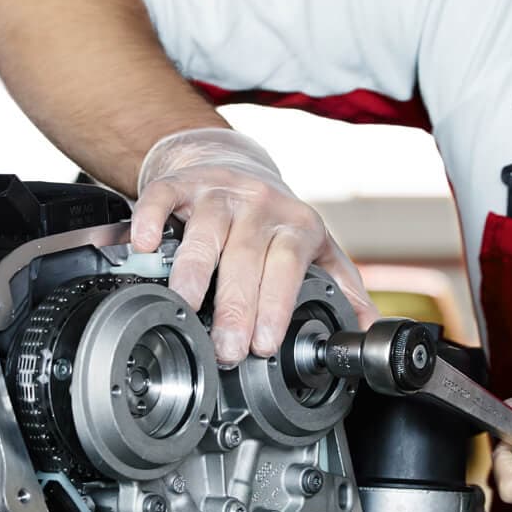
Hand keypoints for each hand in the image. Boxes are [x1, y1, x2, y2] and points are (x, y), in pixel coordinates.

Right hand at [129, 127, 378, 364]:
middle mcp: (259, 205)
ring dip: (192, 270)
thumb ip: (342, 286)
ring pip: (205, 230)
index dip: (277, 303)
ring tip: (183, 306)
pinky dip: (151, 218)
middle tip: (225, 348)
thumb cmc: (274, 218)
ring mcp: (218, 192)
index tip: (265, 344)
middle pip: (246, 256)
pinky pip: (163, 196)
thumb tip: (367, 328)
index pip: (288, 265)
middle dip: (235, 305)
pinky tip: (144, 246)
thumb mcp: (316, 246)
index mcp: (296, 224)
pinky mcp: (181, 183)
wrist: (234, 164)